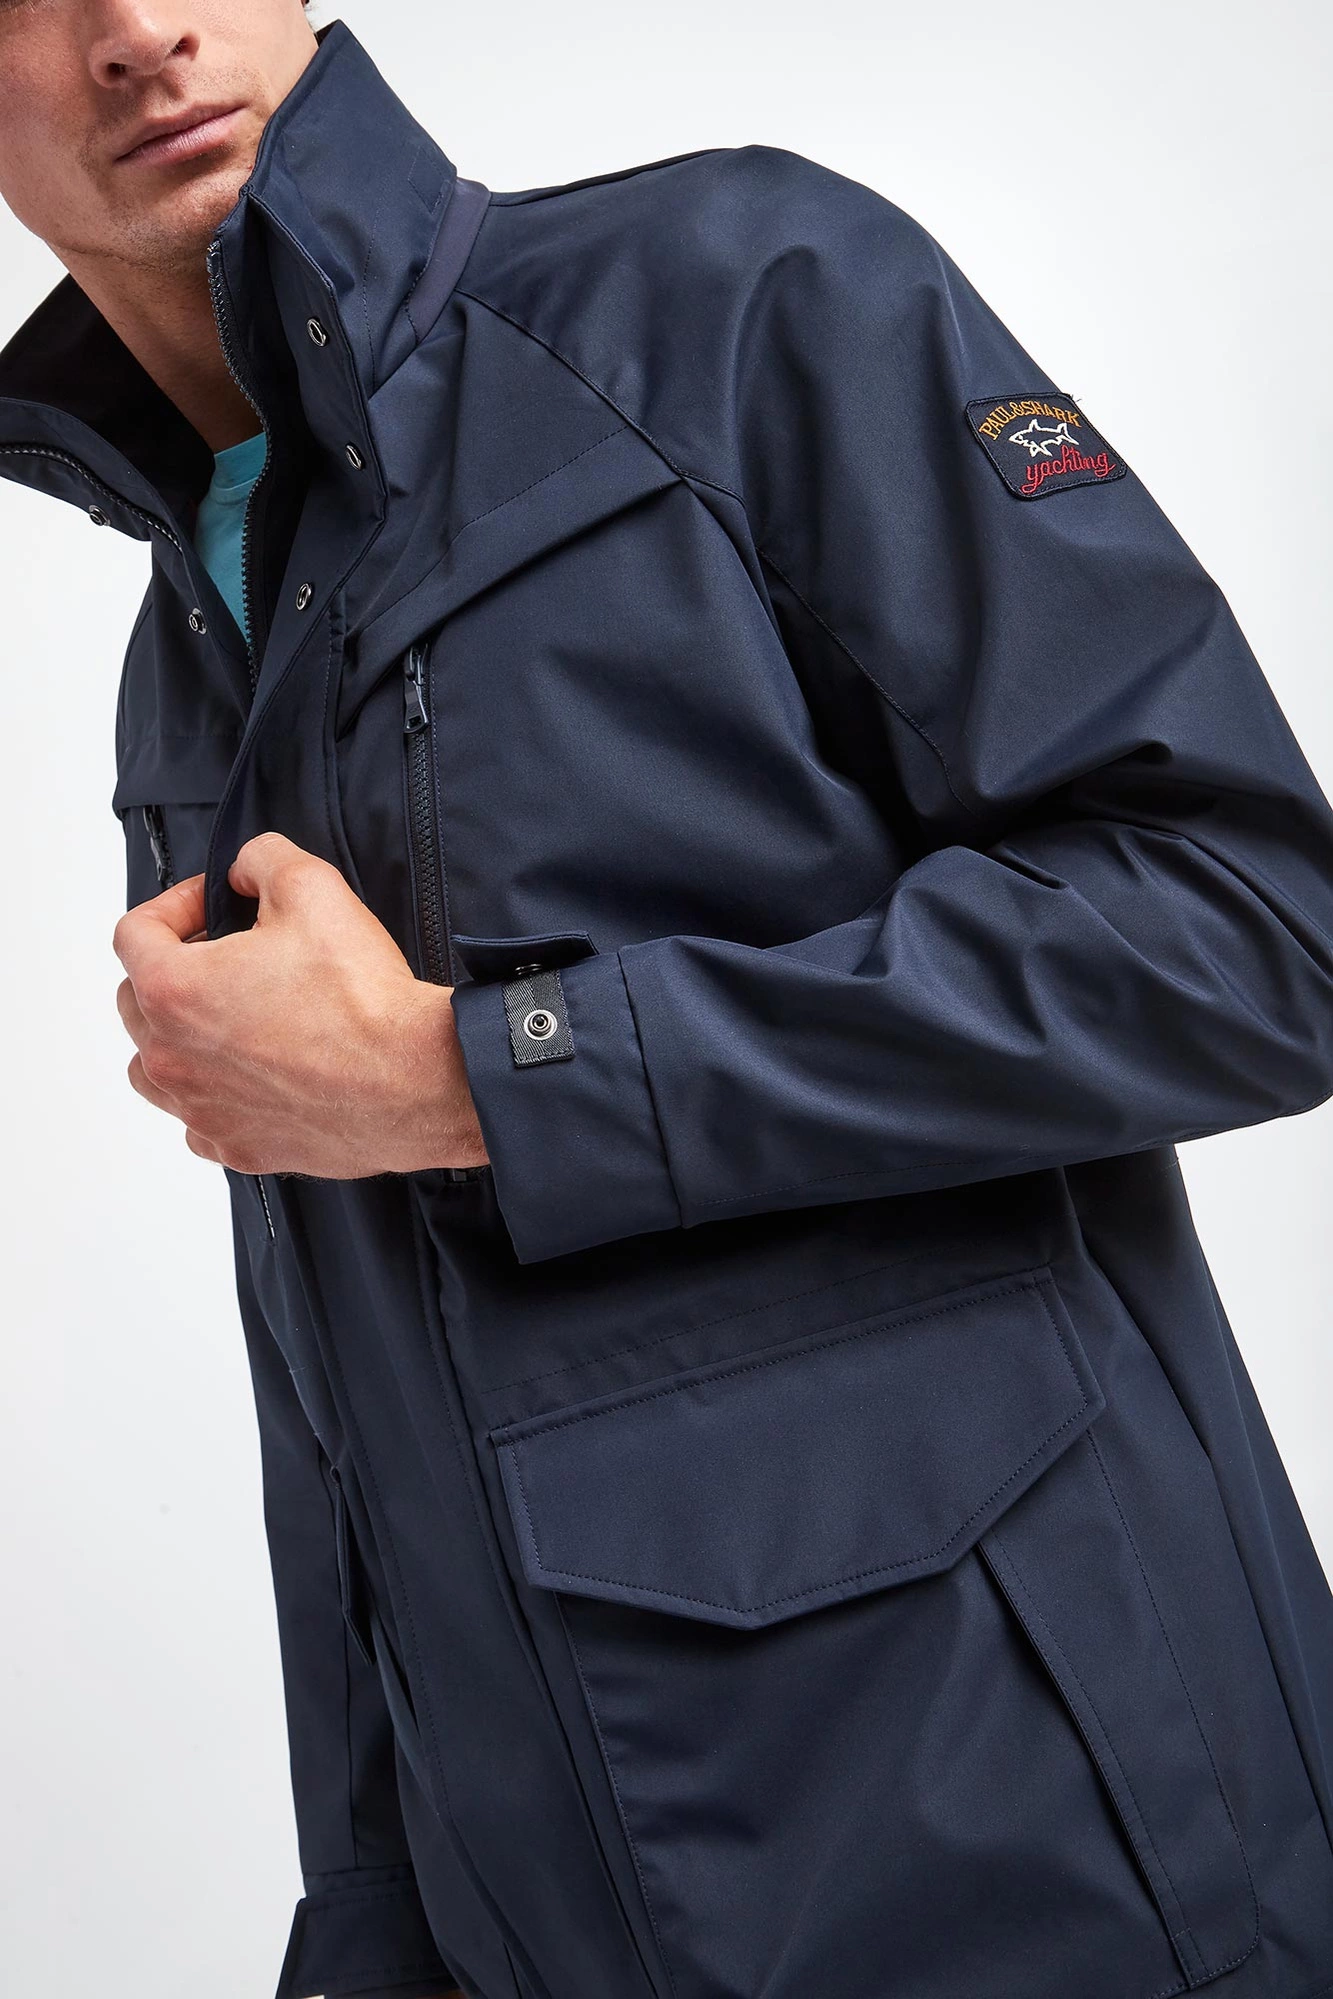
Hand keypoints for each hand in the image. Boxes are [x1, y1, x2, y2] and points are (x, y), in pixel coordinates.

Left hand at [112, 831, 489, 1178]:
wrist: (413, 1080)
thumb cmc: (363, 1001)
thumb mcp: (312, 886)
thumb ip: (262, 858)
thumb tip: (247, 869)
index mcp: (174, 990)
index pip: (134, 932)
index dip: (174, 905)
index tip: (212, 905)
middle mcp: (172, 1056)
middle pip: (136, 1000)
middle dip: (173, 968)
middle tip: (228, 956)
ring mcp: (200, 1108)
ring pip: (152, 1066)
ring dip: (178, 1036)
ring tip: (228, 1018)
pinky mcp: (236, 1147)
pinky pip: (195, 1117)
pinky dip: (211, 1092)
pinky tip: (251, 1072)